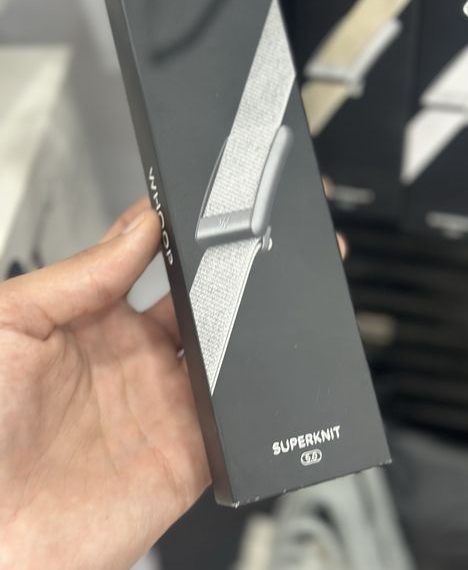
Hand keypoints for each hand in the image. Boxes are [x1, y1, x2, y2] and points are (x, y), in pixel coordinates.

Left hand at [0, 198, 209, 569]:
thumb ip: (75, 274)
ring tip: (242, 308)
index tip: (187, 209)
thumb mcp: (10, 324)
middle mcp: (133, 359)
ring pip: (223, 352)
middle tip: (228, 256)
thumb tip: (137, 228)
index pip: (144, 261)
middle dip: (218, 276)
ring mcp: (163, 403)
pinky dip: (248, 396)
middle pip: (196, 301)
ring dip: (239, 329)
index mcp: (91, 322)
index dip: (168, 232)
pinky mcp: (189, 452)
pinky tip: (244, 373)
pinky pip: (234, 419)